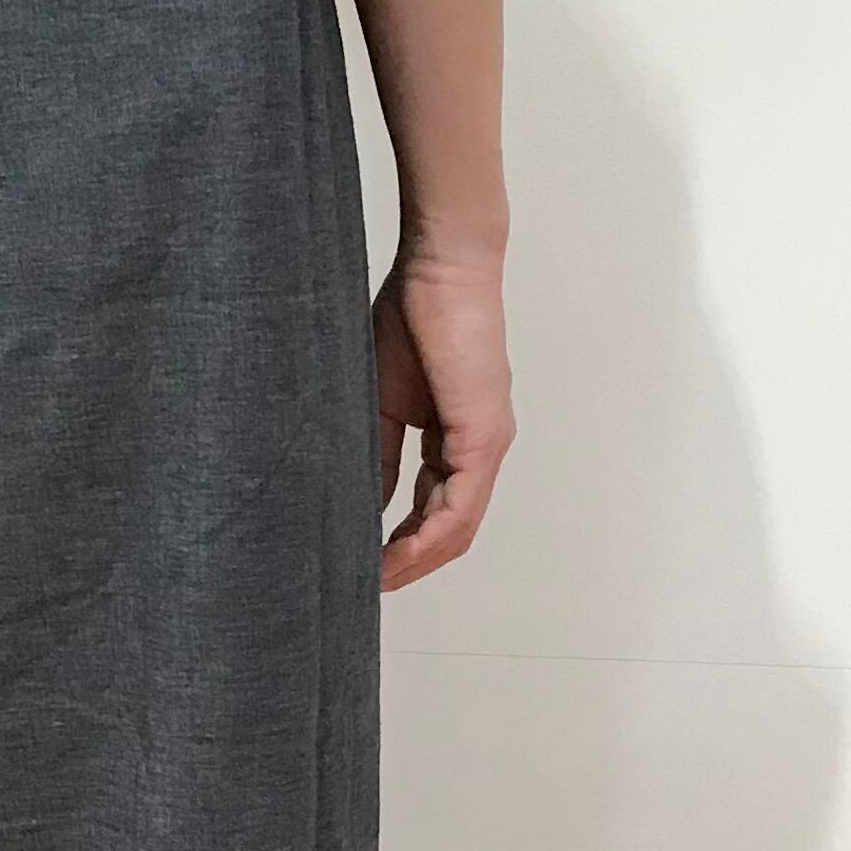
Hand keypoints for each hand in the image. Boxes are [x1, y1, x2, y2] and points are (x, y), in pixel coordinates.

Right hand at [371, 248, 511, 588]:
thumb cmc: (410, 313)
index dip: (402, 540)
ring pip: (459, 527)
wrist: (441, 266)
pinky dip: (427, 538)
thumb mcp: (381, 398)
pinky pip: (460, 507)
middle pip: (452, 528)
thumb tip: (363, 501)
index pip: (433, 505)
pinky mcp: (483, 436)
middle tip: (367, 584)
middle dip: (410, 562)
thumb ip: (377, 452)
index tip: (364, 560)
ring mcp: (486, 444)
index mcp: (456, 435)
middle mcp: (480, 446)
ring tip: (376, 580)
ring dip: (418, 560)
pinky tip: (394, 554)